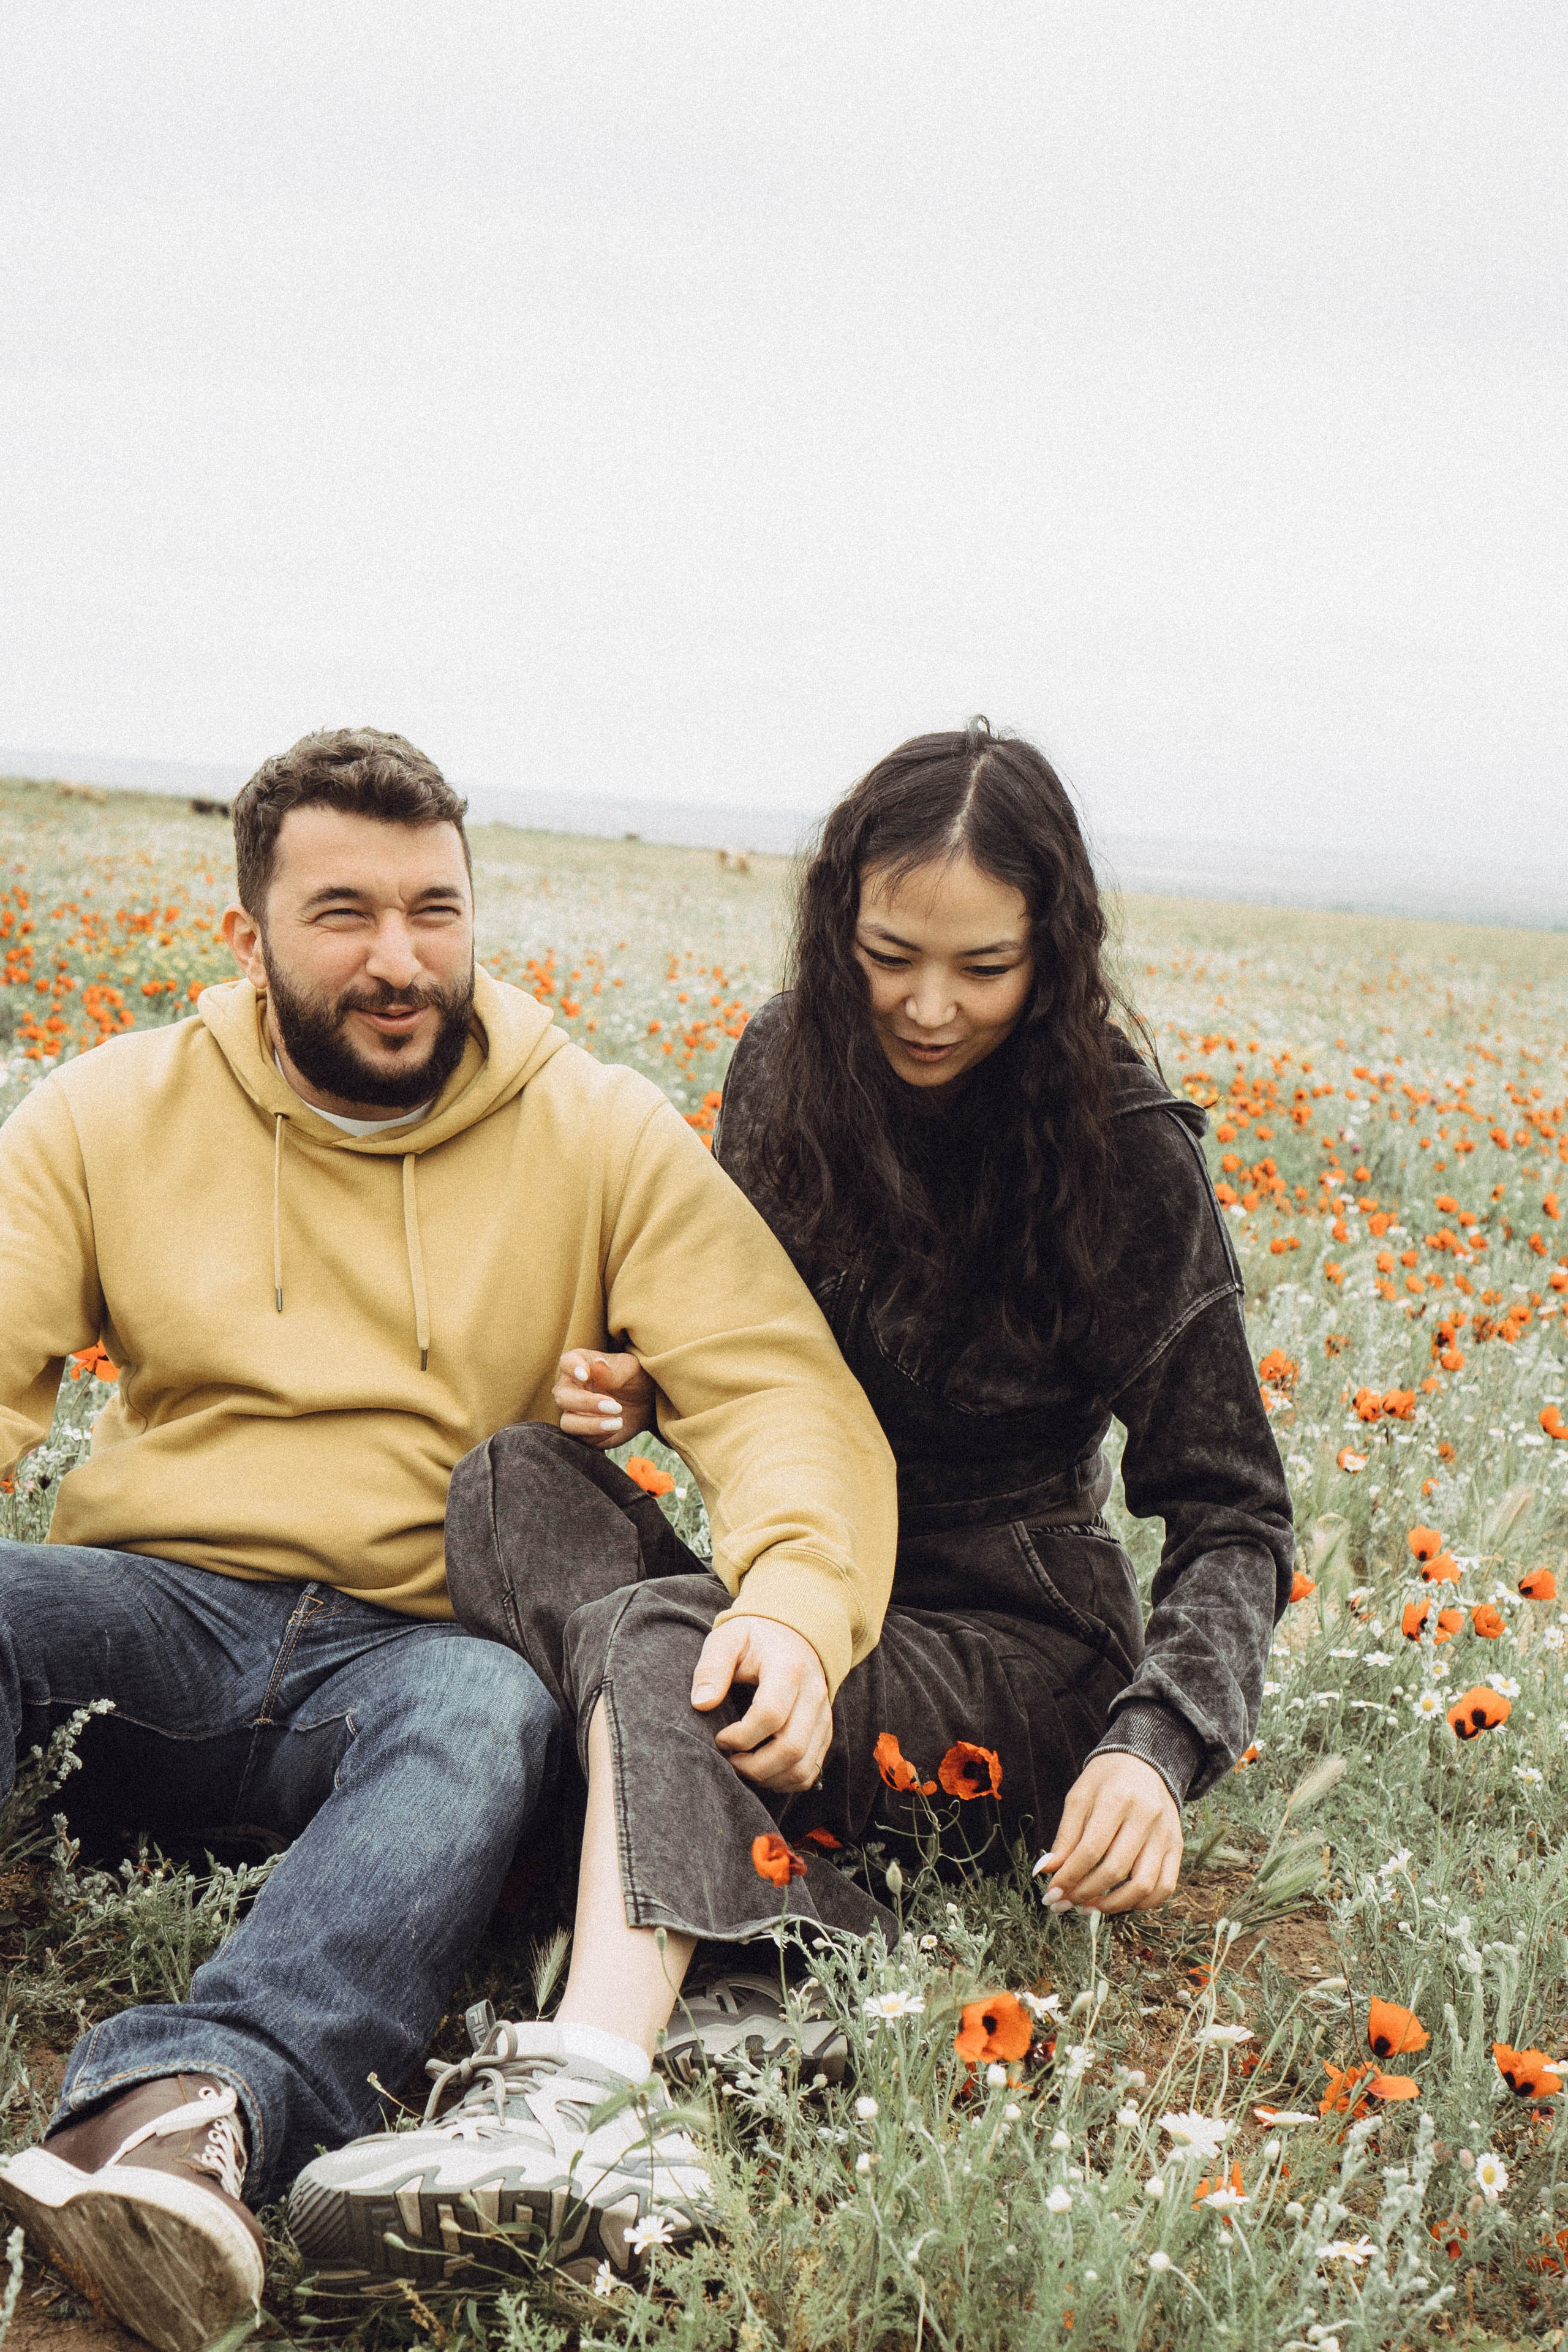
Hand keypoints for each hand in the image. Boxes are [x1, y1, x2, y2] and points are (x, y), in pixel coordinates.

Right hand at [553, 1350, 655, 1449]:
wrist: (644, 1401)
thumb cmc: (633, 1378)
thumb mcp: (631, 1369)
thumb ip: (613, 1370)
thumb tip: (598, 1364)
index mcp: (579, 1364)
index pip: (567, 1362)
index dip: (572, 1368)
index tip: (584, 1375)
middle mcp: (570, 1389)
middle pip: (563, 1398)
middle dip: (587, 1404)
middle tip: (615, 1407)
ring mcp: (574, 1412)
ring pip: (568, 1423)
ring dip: (591, 1425)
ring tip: (618, 1423)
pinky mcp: (582, 1432)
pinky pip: (582, 1439)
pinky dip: (599, 1436)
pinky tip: (617, 1426)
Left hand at [690, 1617, 832, 1792]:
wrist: (793, 1633)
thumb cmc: (754, 1638)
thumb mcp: (727, 1640)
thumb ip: (712, 1668)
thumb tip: (701, 1704)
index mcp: (789, 1669)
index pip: (770, 1715)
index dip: (741, 1736)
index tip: (720, 1738)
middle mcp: (813, 1694)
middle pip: (791, 1748)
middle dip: (754, 1766)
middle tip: (729, 1760)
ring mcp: (824, 1715)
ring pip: (803, 1766)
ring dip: (769, 1778)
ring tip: (743, 1767)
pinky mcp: (825, 1730)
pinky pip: (811, 1769)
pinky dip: (785, 1781)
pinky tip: (762, 1771)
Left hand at [1035, 1753, 1181, 1914]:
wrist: (1145, 1762)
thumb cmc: (1106, 1780)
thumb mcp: (1079, 1798)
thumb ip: (1065, 1836)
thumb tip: (1046, 1871)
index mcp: (1117, 1799)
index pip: (1091, 1849)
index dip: (1069, 1876)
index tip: (1051, 1892)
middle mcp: (1146, 1817)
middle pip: (1115, 1870)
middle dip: (1084, 1893)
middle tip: (1063, 1903)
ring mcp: (1166, 1834)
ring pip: (1144, 1885)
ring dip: (1113, 1905)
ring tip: (1088, 1907)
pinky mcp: (1177, 1846)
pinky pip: (1165, 1887)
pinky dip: (1142, 1903)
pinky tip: (1118, 1902)